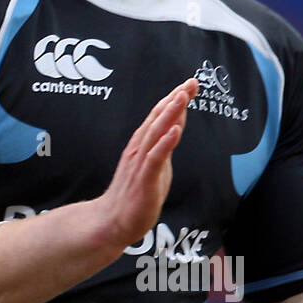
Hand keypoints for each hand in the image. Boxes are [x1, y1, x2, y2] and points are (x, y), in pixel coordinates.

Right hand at [94, 78, 197, 252]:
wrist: (112, 221)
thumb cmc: (134, 195)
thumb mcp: (155, 166)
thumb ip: (164, 145)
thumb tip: (176, 126)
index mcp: (143, 145)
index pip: (160, 117)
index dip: (175, 99)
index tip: (191, 83)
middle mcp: (140, 149)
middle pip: (158, 119)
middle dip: (175, 99)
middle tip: (191, 82)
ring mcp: (140, 163)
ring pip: (156, 133)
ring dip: (169, 114)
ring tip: (182, 97)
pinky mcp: (143, 180)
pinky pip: (155, 158)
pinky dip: (165, 143)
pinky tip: (175, 130)